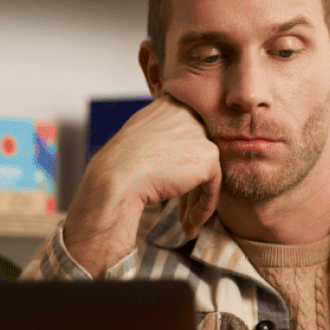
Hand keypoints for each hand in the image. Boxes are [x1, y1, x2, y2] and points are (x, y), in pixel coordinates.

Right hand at [63, 94, 220, 275]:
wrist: (116, 178)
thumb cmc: (120, 163)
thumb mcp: (140, 135)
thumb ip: (162, 133)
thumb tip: (174, 148)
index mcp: (171, 104)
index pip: (188, 135)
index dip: (182, 163)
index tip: (175, 185)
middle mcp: (189, 114)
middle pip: (198, 155)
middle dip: (191, 186)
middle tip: (181, 210)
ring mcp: (200, 134)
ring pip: (206, 173)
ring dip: (195, 201)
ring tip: (185, 222)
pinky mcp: (209, 156)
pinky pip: (213, 187)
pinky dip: (203, 208)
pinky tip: (190, 225)